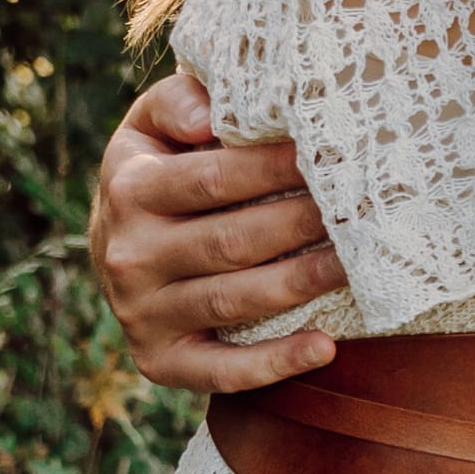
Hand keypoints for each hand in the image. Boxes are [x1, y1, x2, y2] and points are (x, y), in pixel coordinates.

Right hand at [89, 71, 346, 388]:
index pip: (211, 180)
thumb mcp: (150, 126)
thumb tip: (208, 114)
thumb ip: (177, 103)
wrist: (115, 253)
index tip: (329, 155)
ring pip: (233, 301)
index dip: (273, 168)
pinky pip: (222, 371)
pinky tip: (326, 347)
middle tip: (359, 211)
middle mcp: (129, 256)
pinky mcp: (160, 363)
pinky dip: (275, 363)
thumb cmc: (158, 174)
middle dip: (300, 225)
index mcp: (129, 190)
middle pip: (230, 241)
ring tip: (356, 265)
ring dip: (301, 284)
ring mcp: (142, 315)